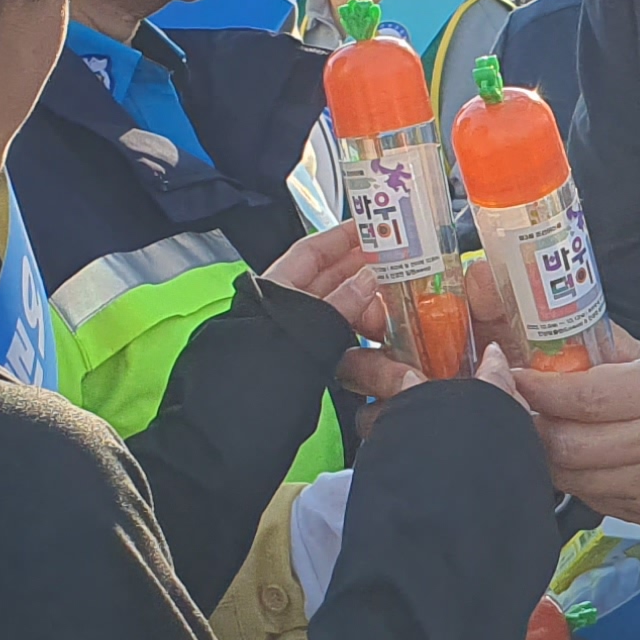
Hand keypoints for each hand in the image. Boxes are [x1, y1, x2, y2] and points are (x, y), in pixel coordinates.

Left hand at [264, 222, 409, 403]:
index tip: (370, 228)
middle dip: (360, 271)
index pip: (312, 250)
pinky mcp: (303, 354)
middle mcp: (283, 304)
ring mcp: (293, 330)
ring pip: (334, 305)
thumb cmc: (263, 368)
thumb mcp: (311, 326)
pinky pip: (335, 331)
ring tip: (389, 306)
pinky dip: (355, 328)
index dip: (341, 237)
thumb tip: (369, 278)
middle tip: (393, 267)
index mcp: (275, 287)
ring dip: (362, 303)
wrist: (245, 411)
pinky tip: (375, 332)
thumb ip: (342, 302)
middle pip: (327, 276)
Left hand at [499, 319, 639, 532]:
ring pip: (575, 479)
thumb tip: (568, 338)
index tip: (510, 377)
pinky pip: (596, 501)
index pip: (585, 396)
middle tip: (512, 409)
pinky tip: (574, 462)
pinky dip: (576, 481)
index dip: (537, 389)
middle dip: (530, 426)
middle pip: (571, 444)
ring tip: (536, 436)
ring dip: (547, 457)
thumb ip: (621, 352)